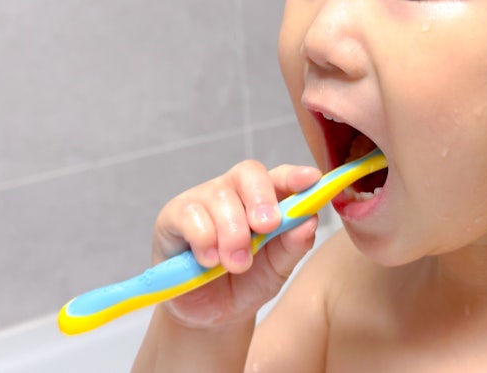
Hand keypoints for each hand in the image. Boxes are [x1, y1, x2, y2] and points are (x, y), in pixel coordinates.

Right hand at [152, 160, 322, 328]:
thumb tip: (308, 221)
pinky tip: (210, 262)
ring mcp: (203, 199)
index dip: (295, 176)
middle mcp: (234, 191)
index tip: (311, 180)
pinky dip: (205, 240)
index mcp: (265, 198)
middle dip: (261, 198)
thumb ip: (294, 245)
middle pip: (249, 172)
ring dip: (234, 234)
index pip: (281, 176)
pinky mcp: (174, 215)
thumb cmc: (248, 283)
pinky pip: (191, 216)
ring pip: (221, 197)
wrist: (210, 314)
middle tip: (267, 227)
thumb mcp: (278, 269)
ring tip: (237, 265)